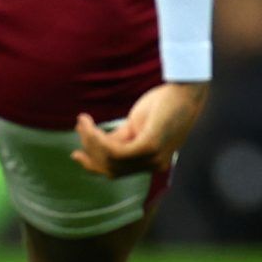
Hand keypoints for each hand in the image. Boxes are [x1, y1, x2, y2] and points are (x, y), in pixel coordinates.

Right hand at [73, 81, 208, 178]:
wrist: (185, 90)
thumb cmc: (163, 104)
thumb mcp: (137, 124)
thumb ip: (121, 137)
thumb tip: (97, 142)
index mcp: (152, 162)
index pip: (118, 171)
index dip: (94, 165)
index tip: (76, 154)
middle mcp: (154, 165)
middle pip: (111, 168)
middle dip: (90, 150)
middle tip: (79, 127)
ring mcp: (153, 158)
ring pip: (111, 160)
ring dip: (91, 141)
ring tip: (83, 121)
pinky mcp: (150, 146)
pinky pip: (116, 151)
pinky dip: (98, 139)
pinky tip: (90, 126)